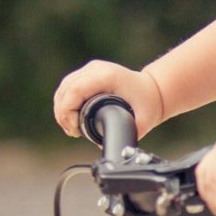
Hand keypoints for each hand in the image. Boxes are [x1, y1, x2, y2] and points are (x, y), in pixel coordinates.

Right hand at [52, 60, 166, 140]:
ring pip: (64, 87)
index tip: (75, 128)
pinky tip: (69, 117)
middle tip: (73, 131)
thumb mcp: (142, 121)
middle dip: (63, 113)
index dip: (68, 110)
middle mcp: (96, 69)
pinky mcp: (88, 73)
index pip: (76, 90)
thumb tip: (103, 145)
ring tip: (71, 128)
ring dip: (62, 108)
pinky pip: (68, 86)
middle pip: (66, 89)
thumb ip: (126, 134)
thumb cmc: (148, 102)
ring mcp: (91, 69)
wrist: (154, 89)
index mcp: (108, 76)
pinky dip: (65, 102)